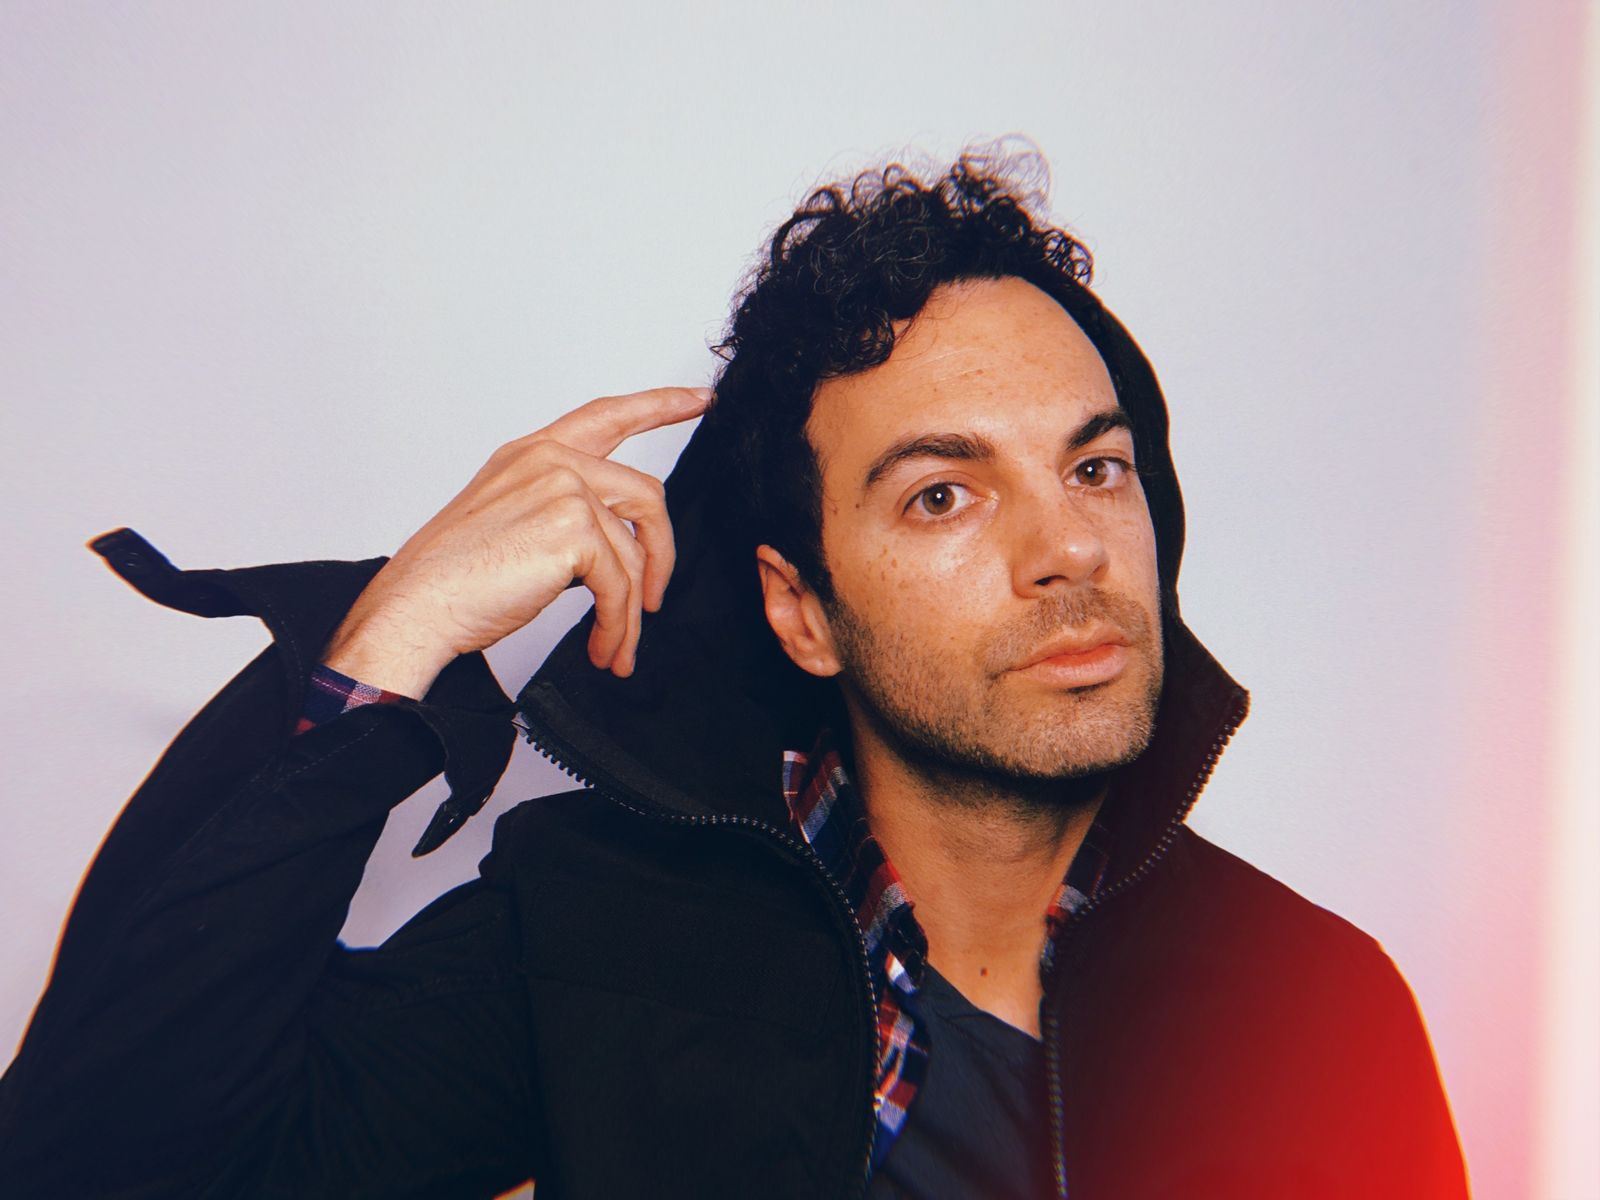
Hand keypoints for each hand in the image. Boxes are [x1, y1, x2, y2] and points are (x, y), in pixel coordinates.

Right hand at [321, 386, 709, 697]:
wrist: (416, 606)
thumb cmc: (455, 577)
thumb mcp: (514, 523)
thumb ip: (565, 515)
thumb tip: (622, 553)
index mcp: (533, 454)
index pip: (608, 416)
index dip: (661, 405)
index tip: (701, 399)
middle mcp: (550, 461)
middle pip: (647, 498)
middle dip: (660, 557)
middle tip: (654, 602)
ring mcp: (563, 489)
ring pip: (635, 553)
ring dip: (631, 610)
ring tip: (615, 645)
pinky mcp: (573, 529)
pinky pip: (621, 585)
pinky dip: (617, 625)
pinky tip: (602, 647)